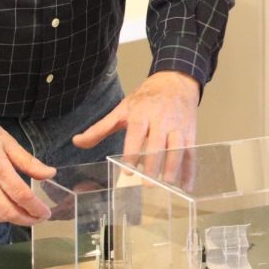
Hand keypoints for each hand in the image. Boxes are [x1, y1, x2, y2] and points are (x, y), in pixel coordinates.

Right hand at [0, 112, 55, 224]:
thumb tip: (50, 173)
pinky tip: (9, 212)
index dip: (36, 208)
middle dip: (28, 219)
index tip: (47, 212)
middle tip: (40, 218)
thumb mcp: (7, 141)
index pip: (21, 195)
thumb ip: (29, 162)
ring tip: (28, 216)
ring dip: (14, 219)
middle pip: (9, 212)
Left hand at [73, 70, 198, 183]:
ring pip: (178, 147)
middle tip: (148, 183)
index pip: (138, 132)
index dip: (133, 151)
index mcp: (143, 112)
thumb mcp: (123, 109)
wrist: (175, 81)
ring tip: (168, 183)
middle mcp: (162, 119)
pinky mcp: (191, 132)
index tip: (128, 170)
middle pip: (159, 142)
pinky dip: (190, 170)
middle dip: (154, 162)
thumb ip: (101, 128)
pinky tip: (187, 187)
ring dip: (174, 166)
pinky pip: (191, 153)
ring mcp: (179, 126)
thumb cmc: (146, 98)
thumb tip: (77, 142)